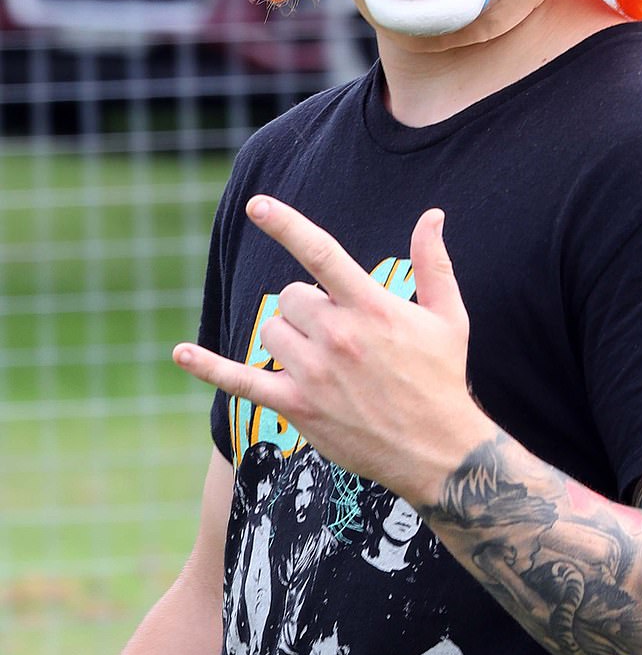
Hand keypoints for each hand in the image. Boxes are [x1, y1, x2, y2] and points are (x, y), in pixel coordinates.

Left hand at [173, 197, 489, 504]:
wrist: (438, 449)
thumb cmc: (442, 377)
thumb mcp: (448, 316)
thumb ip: (433, 262)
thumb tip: (432, 214)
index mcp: (371, 307)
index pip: (320, 253)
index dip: (286, 225)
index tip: (257, 204)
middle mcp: (338, 335)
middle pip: (292, 297)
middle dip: (308, 308)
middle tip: (341, 335)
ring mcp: (314, 371)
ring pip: (272, 331)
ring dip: (289, 338)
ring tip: (326, 361)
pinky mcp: (297, 405)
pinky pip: (241, 380)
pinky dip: (208, 367)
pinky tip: (179, 354)